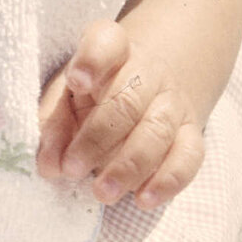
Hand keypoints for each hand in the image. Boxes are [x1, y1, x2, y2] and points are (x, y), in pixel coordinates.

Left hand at [36, 20, 203, 209]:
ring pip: (157, 131)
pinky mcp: (192, 131)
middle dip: (98, 138)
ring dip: (129, 166)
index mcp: (112, 49)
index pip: (107, 42)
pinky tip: (144, 199)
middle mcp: (148, 70)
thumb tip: (49, 165)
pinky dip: (168, 180)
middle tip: (73, 168)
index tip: (76, 82)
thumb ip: (53, 125)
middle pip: (128, 99)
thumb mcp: (66, 96)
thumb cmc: (94, 93)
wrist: (148, 88)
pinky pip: (188, 156)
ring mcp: (173, 100)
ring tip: (102, 192)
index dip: (93, 60)